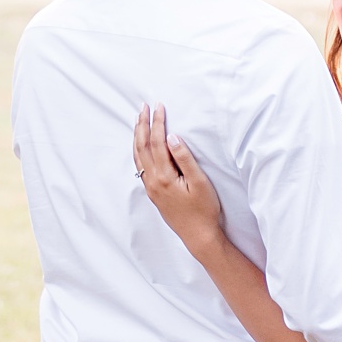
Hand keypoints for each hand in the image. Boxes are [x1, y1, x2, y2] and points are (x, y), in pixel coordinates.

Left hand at [133, 104, 223, 257]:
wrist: (197, 235)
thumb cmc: (203, 209)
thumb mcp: (199, 182)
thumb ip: (185, 158)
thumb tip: (173, 137)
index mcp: (164, 176)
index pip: (157, 142)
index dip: (158, 122)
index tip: (159, 106)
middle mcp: (152, 181)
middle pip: (142, 146)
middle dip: (142, 125)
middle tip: (143, 107)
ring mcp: (150, 187)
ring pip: (138, 156)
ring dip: (137, 136)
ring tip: (139, 121)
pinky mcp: (153, 192)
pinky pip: (140, 166)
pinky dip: (138, 151)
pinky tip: (141, 146)